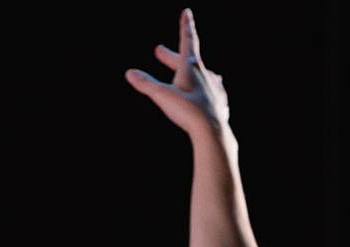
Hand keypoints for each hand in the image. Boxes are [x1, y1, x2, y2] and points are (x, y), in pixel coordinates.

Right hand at [124, 9, 231, 137]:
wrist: (212, 131)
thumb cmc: (187, 111)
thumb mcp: (162, 96)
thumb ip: (146, 84)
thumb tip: (130, 73)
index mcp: (191, 66)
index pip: (187, 40)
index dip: (185, 26)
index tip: (187, 12)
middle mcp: (205, 74)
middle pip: (188, 60)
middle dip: (171, 56)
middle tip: (159, 51)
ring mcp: (214, 88)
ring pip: (203, 74)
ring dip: (193, 72)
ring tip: (190, 72)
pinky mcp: (219, 103)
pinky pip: (212, 92)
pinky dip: (205, 91)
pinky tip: (207, 95)